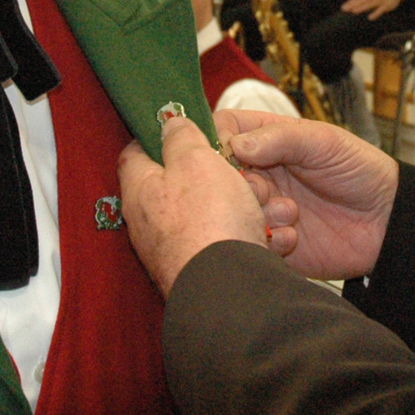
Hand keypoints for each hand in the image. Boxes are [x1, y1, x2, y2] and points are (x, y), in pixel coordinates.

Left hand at [119, 116, 296, 296]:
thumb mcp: (196, 161)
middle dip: (227, 176)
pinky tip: (276, 239)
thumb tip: (169, 122)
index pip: (137, 152)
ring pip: (223, 216)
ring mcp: (183, 251)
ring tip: (273, 209)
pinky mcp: (211, 272)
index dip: (161, 134)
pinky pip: (238, 246)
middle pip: (190, 185)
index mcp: (142, 191)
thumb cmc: (208, 222)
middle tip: (248, 173)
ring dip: (253, 208)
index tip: (187, 125)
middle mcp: (156, 224)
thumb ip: (182, 138)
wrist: (230, 292)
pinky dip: (260, 239)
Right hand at [217, 108, 397, 279]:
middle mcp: (260, 172)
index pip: (223, 129)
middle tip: (262, 189)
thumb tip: (236, 144)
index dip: (218, 139)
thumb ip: (281, 138)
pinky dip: (267, 240)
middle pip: (218, 173)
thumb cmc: (360, 171)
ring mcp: (263, 207)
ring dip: (254, 213)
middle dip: (235, 183)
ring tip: (289, 213)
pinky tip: (294, 236)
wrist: (387, 222)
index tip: (229, 154)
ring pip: (230, 209)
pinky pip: (249, 241)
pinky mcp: (270, 241)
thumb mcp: (324, 142)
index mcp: (267, 140)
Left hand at [341, 0, 407, 19]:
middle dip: (353, 4)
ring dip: (362, 7)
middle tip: (345, 9)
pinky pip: (381, 9)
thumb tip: (352, 2)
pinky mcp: (387, 5)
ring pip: (370, 3)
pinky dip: (375, 13)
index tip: (343, 7)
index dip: (351, 1)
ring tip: (354, 11)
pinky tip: (370, 18)